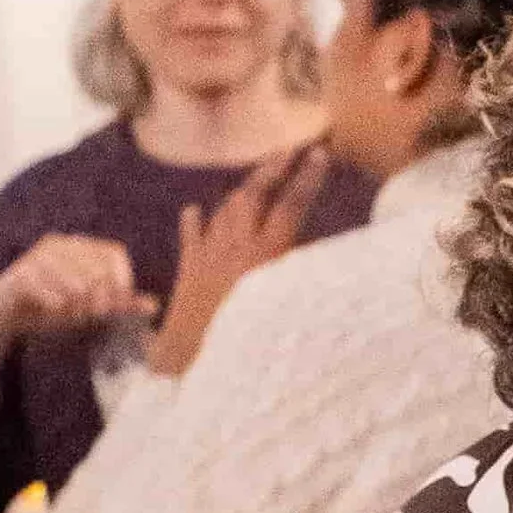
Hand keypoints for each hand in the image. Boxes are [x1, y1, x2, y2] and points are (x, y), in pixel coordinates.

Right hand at [0, 235, 147, 403]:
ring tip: (71, 312)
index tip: (116, 305)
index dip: (122, 280)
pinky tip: (53, 310)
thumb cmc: (46, 308)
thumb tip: (154, 305)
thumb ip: (119, 304)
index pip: (115, 252)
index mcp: (78, 246)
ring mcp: (38, 256)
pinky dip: (56, 304)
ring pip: (77, 280)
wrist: (1, 318)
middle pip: (98, 268)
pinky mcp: (20, 274)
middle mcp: (59, 244)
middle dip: (101, 297)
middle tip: (91, 314)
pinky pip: (51, 290)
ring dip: (78, 303)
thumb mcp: (87, 307)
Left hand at [150, 142, 335, 375]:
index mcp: (265, 257)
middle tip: (288, 151)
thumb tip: (323, 254)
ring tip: (255, 179)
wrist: (192, 362)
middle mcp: (235, 247)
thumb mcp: (285, 311)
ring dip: (241, 190)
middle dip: (273, 168)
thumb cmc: (246, 344)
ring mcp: (208, 255)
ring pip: (224, 209)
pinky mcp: (188, 270)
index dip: (307, 178)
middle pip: (254, 195)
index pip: (291, 206)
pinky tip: (195, 211)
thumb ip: (302, 278)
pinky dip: (195, 221)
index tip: (320, 153)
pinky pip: (191, 235)